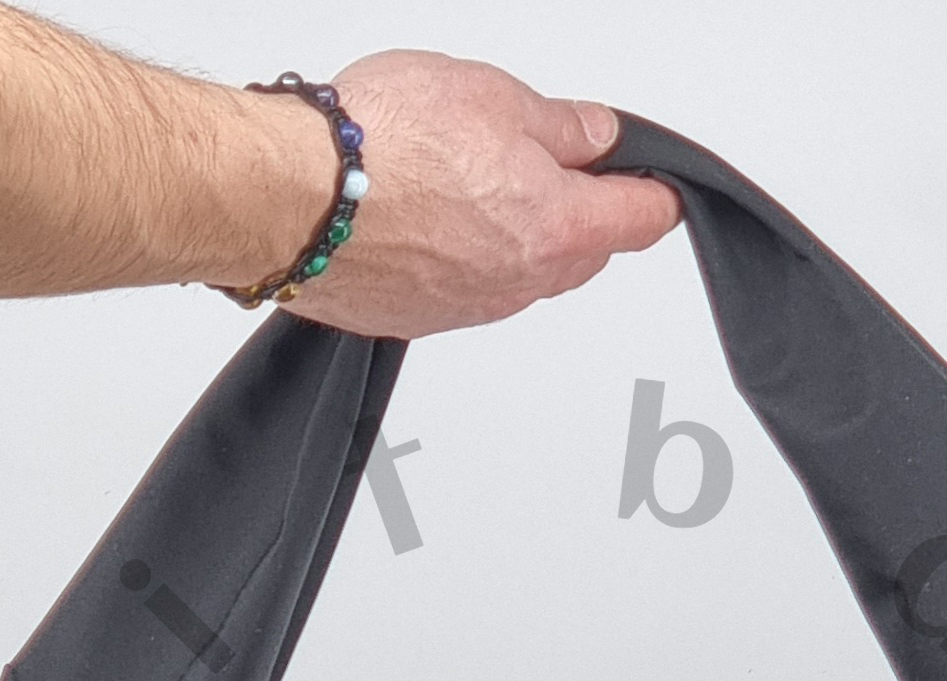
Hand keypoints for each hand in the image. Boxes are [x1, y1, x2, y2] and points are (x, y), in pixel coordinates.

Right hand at [223, 50, 682, 338]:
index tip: (657, 185)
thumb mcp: (492, 96)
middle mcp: (519, 284)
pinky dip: (460, 254)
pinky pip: (463, 287)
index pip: (639, 219)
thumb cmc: (381, 145)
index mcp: (557, 229)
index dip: (654, 193)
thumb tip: (594, 135)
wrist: (289, 199)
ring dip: (513, 232)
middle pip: (581, 253)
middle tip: (553, 162)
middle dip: (581, 211)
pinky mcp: (418, 318)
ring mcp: (468, 309)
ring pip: (520, 273)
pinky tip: (424, 212)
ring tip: (466, 176)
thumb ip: (558, 125)